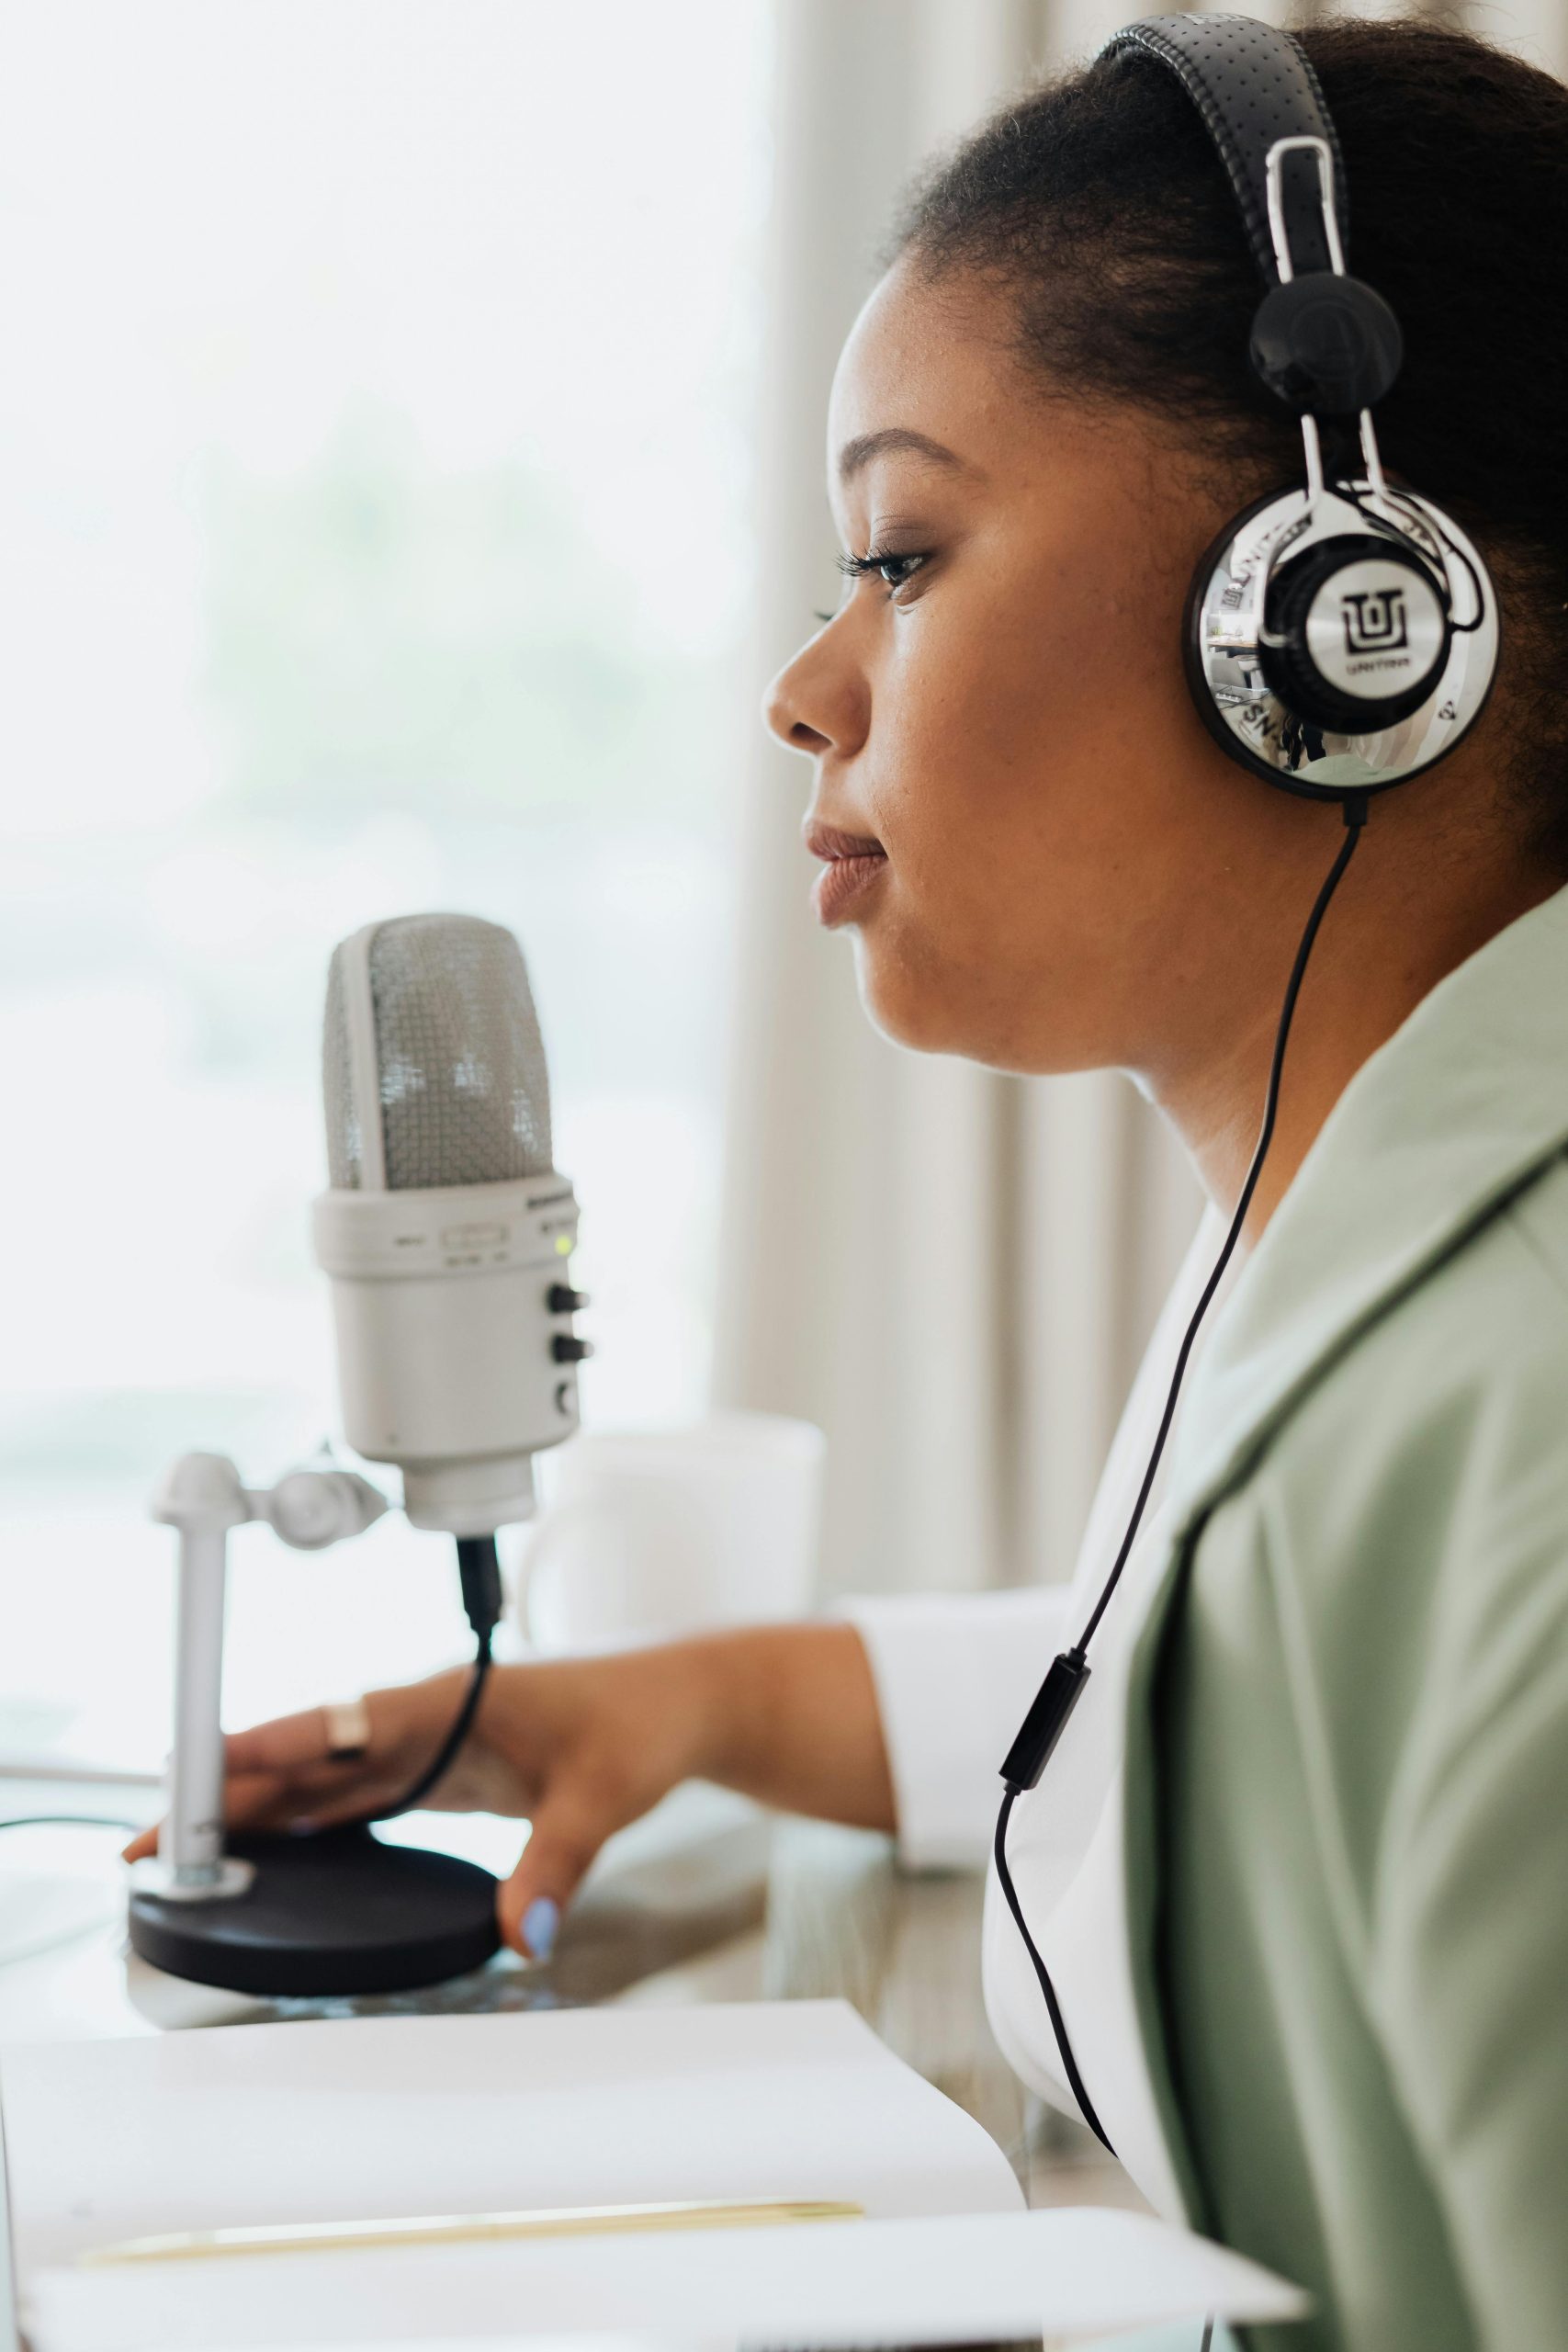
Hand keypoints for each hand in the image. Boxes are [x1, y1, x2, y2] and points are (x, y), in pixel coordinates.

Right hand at [123, 1647, 718, 1957]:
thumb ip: (557, 1864)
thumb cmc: (641, 1723)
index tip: (194, 1775)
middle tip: (154, 1844)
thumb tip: (523, 1934)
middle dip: (227, 1794)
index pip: (333, 1724)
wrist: (676, 1707)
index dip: (260, 1752)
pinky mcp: (437, 1775)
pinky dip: (301, 1824)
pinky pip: (351, 1799)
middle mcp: (422, 1720)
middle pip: (306, 1756)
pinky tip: (262, 1854)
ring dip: (254, 1813)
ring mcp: (425, 1747)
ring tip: (183, 1858)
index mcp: (447, 1702)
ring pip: (319, 1779)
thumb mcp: (603, 1794)